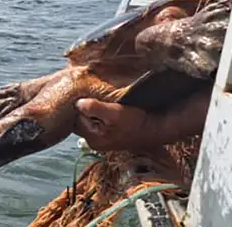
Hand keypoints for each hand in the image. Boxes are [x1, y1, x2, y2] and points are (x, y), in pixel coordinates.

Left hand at [74, 88, 210, 151]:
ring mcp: (102, 138)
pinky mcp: (110, 133)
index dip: (79, 103)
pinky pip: (98, 120)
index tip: (83, 91)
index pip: (76, 117)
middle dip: (84, 106)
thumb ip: (94, 108)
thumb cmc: (137, 121)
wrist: (156, 129)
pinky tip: (106, 104)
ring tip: (100, 97)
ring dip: (92, 108)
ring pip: (89, 118)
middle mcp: (95, 141)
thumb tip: (78, 102)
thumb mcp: (115, 113)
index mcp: (93, 138)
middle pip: (81, 119)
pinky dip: (99, 111)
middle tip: (89, 91)